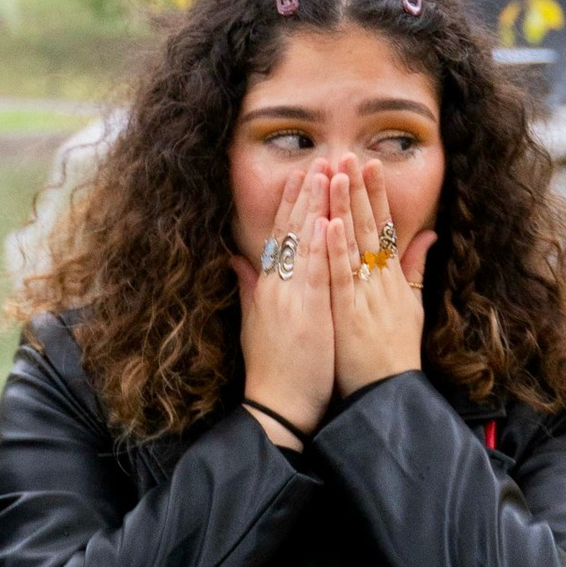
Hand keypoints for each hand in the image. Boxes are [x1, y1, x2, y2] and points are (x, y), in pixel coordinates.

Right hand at [233, 161, 336, 440]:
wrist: (277, 407)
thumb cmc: (273, 370)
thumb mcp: (255, 323)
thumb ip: (249, 288)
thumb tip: (237, 260)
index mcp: (268, 288)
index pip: (279, 237)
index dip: (290, 204)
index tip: (302, 174)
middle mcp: (276, 287)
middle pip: (290, 231)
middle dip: (305, 194)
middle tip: (319, 159)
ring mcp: (290, 298)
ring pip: (303, 244)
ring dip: (315, 207)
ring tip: (326, 175)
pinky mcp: (306, 314)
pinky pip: (314, 274)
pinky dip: (320, 246)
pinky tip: (328, 220)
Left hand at [329, 155, 435, 399]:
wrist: (389, 394)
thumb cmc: (394, 354)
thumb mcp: (413, 306)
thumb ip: (417, 269)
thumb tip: (430, 235)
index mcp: (391, 279)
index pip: (384, 228)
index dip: (377, 195)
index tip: (369, 164)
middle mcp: (380, 282)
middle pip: (371, 227)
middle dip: (362, 189)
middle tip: (352, 154)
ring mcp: (365, 296)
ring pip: (355, 244)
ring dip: (347, 207)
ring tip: (338, 174)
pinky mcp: (350, 313)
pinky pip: (342, 276)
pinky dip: (337, 249)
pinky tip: (330, 223)